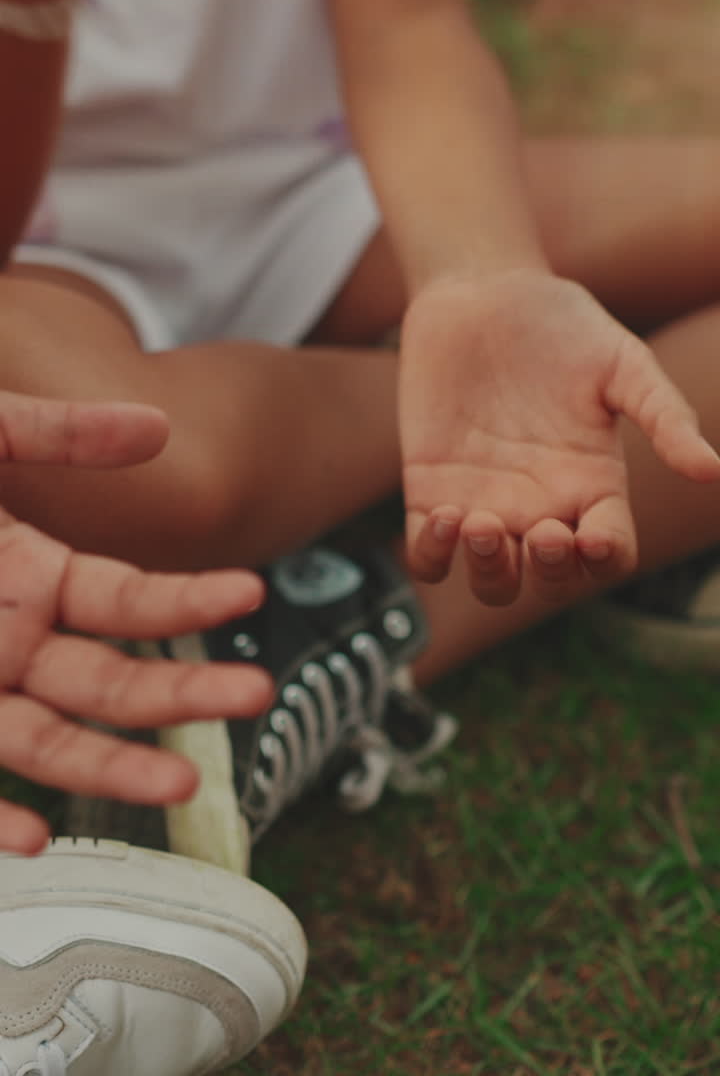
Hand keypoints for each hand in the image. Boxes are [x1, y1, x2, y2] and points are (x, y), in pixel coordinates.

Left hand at [0, 391, 270, 855]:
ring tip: (179, 780)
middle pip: (110, 681)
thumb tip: (159, 428)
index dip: (191, 601)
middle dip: (183, 692)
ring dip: (113, 766)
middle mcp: (12, 640)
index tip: (249, 593)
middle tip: (254, 694)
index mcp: (34, 576)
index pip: (132, 603)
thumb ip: (61, 435)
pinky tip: (32, 836)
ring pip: (50, 741)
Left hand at [400, 270, 719, 604]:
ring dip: (490, 572)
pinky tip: (442, 517)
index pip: (609, 552)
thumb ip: (663, 416)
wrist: (482, 292)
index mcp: (594, 486)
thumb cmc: (561, 325)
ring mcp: (485, 504)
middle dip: (548, 571)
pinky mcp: (431, 492)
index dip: (604, 558)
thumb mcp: (622, 363)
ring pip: (492, 579)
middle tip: (543, 532)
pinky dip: (432, 555)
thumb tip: (712, 471)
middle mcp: (542, 506)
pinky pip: (429, 555)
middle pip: (550, 579)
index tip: (592, 536)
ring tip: (482, 525)